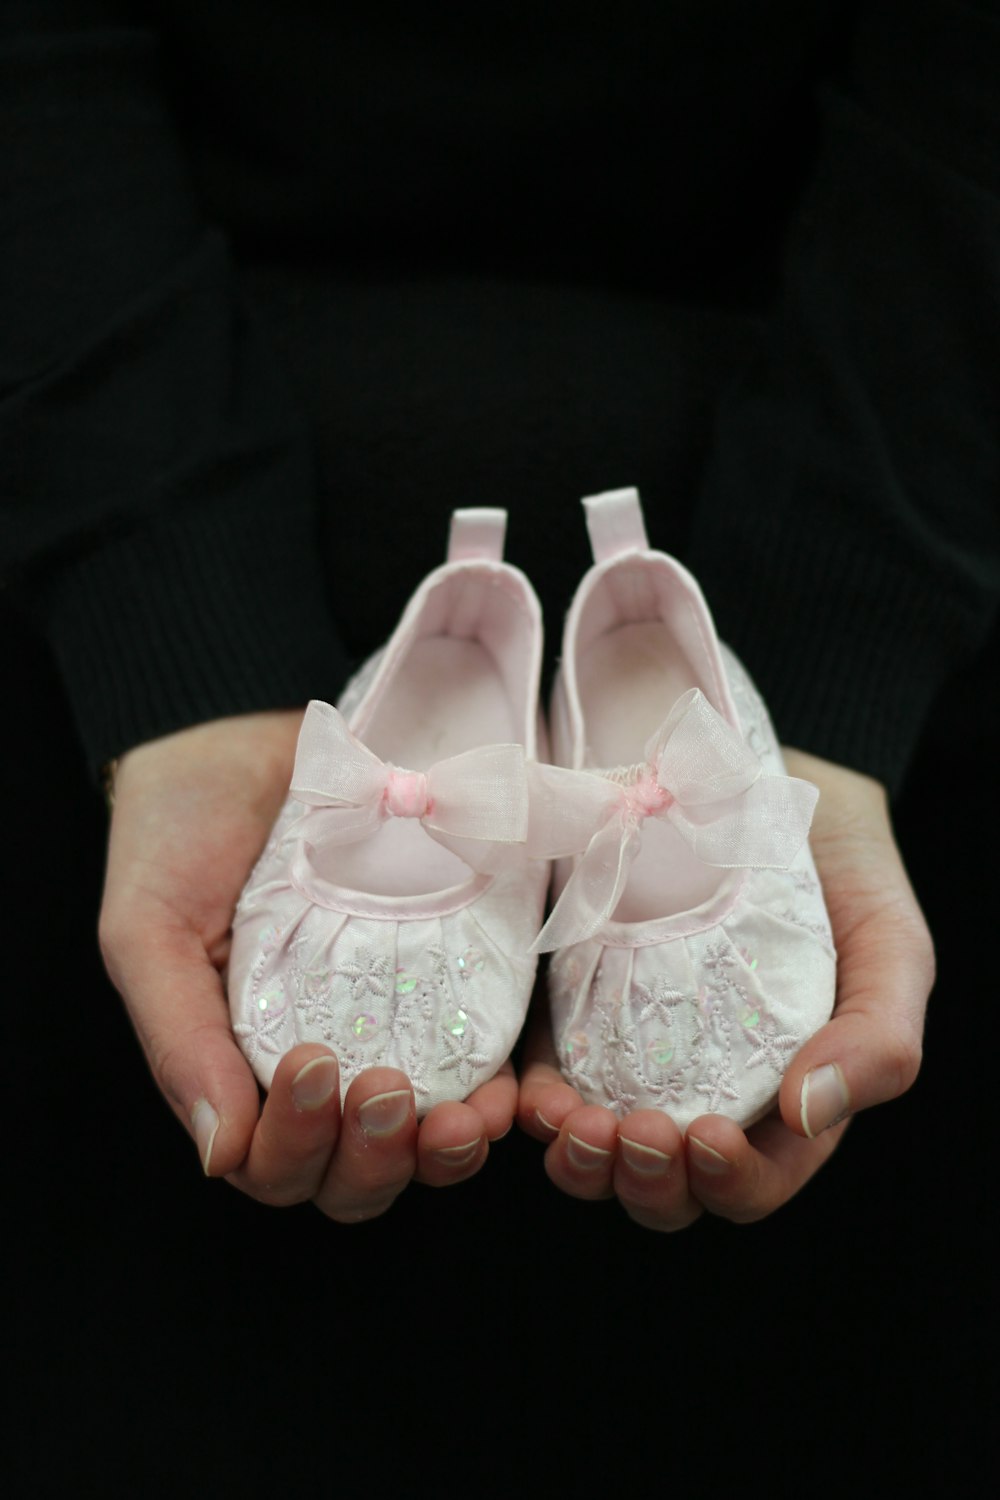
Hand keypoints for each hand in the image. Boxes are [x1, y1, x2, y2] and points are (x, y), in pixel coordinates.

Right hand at [98, 713, 515, 1219]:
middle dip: (373, 1161)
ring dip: (442, 1152)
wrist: (250, 733)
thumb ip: (178, 1038)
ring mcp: (391, 1032)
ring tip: (462, 1117)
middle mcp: (320, 1065)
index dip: (296, 1148)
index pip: (272, 1165)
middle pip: (353, 1178)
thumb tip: (218, 1156)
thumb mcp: (150, 927)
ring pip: (421, 1146)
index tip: (313, 1064)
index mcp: (240, 1069)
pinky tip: (508, 1088)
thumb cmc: (180, 830)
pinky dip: (498, 1098)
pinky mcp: (453, 985)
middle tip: (387, 1090)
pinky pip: (484, 1069)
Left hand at [517, 750, 933, 1228]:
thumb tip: (807, 1112)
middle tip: (626, 1131)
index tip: (706, 1136)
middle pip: (665, 1183)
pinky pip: (541, 1075)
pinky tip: (525, 1092)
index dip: (728, 1182)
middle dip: (641, 1180)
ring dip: (577, 1159)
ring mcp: (629, 1054)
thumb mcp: (891, 943)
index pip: (752, 1181)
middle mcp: (701, 1091)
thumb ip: (878, 1037)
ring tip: (568, 1122)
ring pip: (595, 1149)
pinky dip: (529, 1100)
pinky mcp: (571, 1007)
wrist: (760, 775)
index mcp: (783, 1097)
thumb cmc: (841, 866)